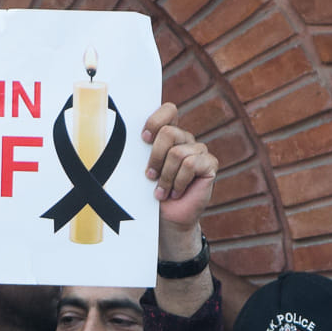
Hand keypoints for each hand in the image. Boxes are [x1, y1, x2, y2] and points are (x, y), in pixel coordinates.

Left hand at [142, 103, 218, 241]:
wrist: (168, 220)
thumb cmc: (151, 195)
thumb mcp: (141, 170)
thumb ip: (140, 152)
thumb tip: (121, 137)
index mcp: (169, 135)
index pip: (168, 110)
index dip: (155, 121)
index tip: (143, 140)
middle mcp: (186, 139)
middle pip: (169, 132)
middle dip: (155, 157)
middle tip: (150, 177)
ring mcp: (200, 151)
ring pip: (177, 153)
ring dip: (166, 177)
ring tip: (162, 192)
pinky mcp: (210, 164)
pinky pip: (191, 165)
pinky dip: (179, 182)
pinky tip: (176, 193)